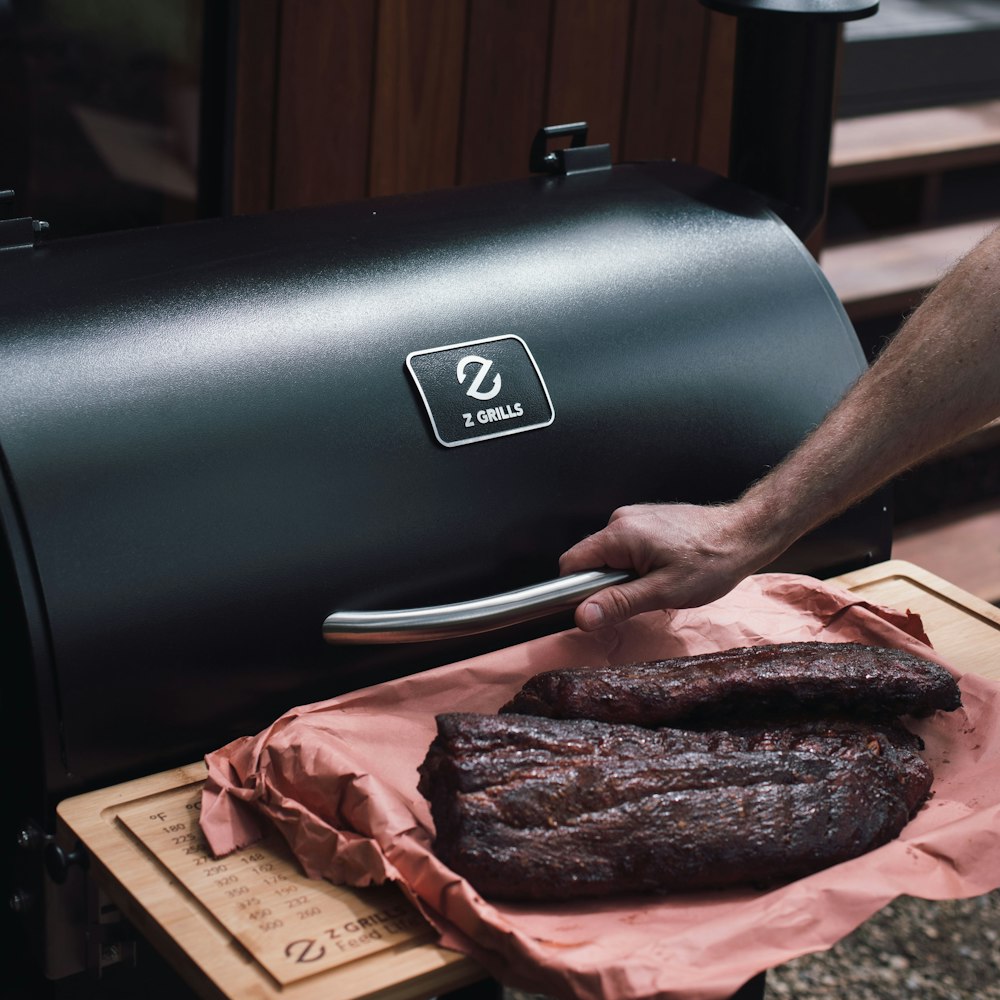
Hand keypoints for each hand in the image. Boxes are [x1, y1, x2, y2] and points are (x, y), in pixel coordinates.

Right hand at [559, 502, 770, 630]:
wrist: (745, 534)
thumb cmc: (711, 562)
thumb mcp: (664, 592)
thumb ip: (619, 603)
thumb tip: (582, 616)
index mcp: (620, 534)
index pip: (571, 563)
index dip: (577, 590)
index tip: (599, 606)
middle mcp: (621, 519)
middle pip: (590, 559)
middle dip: (607, 583)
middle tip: (643, 594)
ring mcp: (634, 516)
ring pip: (609, 554)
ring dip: (624, 574)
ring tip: (659, 581)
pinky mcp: (647, 519)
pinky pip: (626, 545)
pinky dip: (636, 562)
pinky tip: (664, 568)